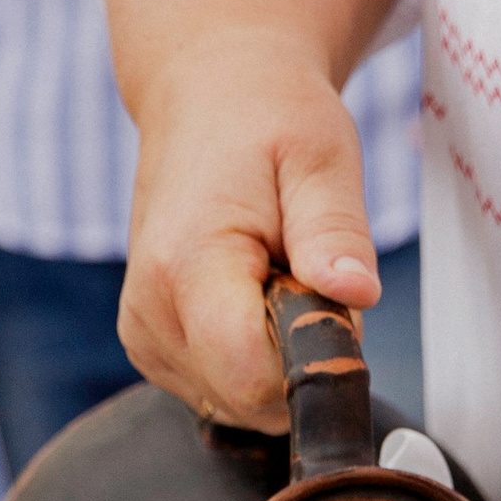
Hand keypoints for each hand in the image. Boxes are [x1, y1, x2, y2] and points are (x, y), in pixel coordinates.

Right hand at [116, 28, 378, 428]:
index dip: (316, 356)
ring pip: (242, 404)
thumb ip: (335, 233)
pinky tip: (251, 294)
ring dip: (279, 356)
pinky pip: (225, 391)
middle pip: (253, 400)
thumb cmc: (269, 120)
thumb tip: (356, 295)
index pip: (255, 378)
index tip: (327, 292)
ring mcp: (144, 336)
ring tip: (274, 273)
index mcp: (185, 267)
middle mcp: (150, 313)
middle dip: (301, 355)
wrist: (209, 96)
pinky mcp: (151, 348)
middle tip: (302, 272)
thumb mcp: (322, 157)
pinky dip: (254, 356)